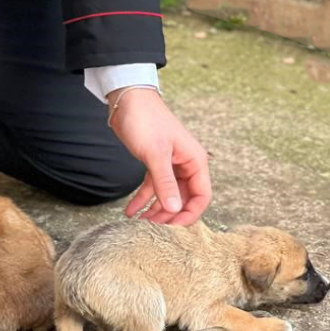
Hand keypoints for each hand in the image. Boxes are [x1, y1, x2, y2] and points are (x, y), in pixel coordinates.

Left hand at [108, 88, 211, 225]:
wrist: (127, 99)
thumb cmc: (146, 120)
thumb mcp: (155, 154)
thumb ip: (165, 183)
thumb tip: (175, 210)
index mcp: (195, 161)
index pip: (201, 196)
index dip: (189, 215)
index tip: (173, 230)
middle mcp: (185, 164)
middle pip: (184, 199)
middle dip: (170, 216)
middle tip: (153, 231)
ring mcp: (169, 165)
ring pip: (167, 195)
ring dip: (155, 210)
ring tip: (140, 224)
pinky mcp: (153, 163)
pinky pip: (152, 187)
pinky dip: (142, 199)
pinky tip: (130, 212)